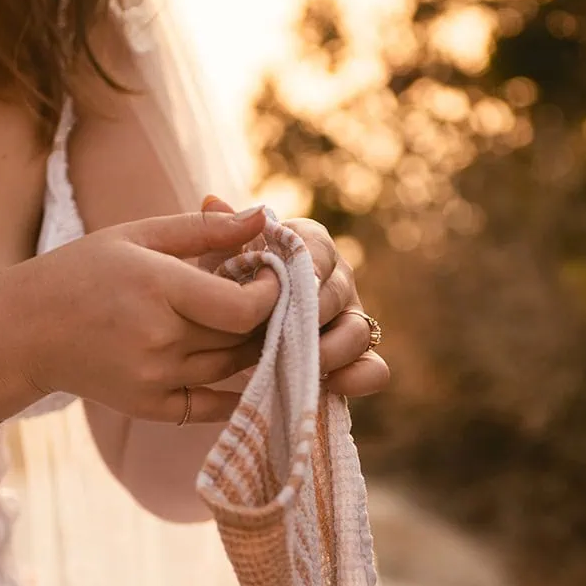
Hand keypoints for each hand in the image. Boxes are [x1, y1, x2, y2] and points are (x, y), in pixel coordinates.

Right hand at [0, 209, 280, 423]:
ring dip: (254, 346)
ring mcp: (155, 379)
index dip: (271, 292)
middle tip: (265, 294)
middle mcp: (158, 339)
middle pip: (243, 337)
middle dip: (267, 314)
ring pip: (234, 368)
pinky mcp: (150, 407)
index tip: (271, 274)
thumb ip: (205, 228)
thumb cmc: (82, 272)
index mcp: (156, 288)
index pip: (243, 307)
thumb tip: (265, 216)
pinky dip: (240, 393)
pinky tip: (251, 371)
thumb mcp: (138, 235)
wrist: (23, 331)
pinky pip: (214, 407)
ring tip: (247, 320)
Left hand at [198, 196, 390, 397]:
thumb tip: (213, 199)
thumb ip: (217, 233)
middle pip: (338, 293)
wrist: (236, 329)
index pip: (317, 248)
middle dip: (313, 315)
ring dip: (334, 349)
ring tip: (303, 365)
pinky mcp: (353, 359)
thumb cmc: (229, 285)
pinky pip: (372, 368)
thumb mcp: (217, 259)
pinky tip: (332, 386)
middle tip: (285, 333)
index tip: (295, 281)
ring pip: (358, 331)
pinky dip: (359, 378)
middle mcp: (336, 280)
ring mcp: (348, 320)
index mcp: (308, 247)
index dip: (310, 265)